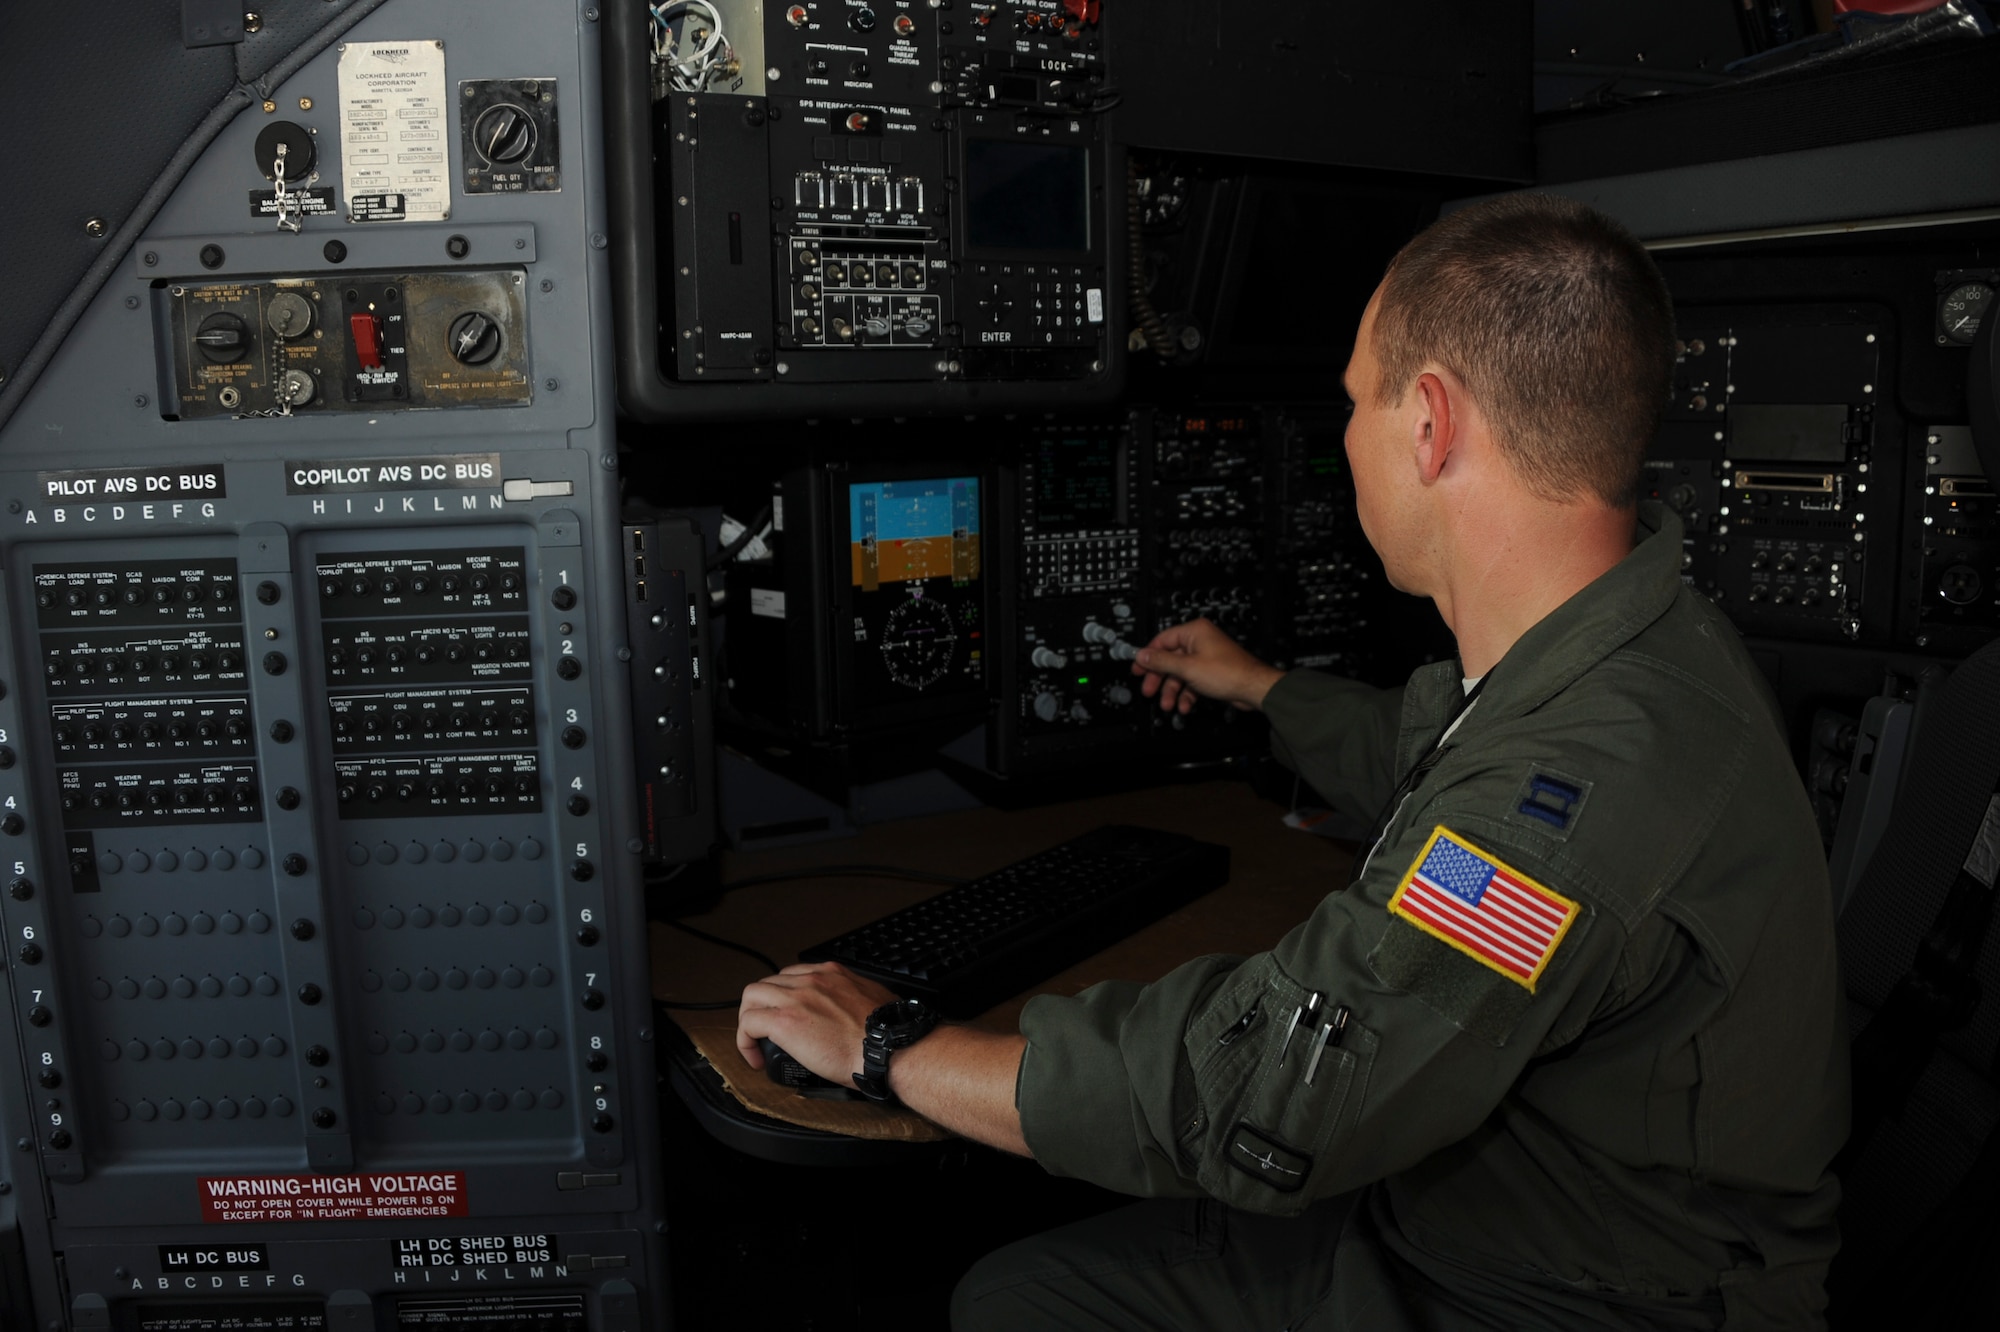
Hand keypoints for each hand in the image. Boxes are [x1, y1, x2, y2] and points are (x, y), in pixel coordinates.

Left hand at [736, 961, 899, 1086]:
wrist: (889, 1048)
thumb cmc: (888, 1035)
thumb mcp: (875, 1001)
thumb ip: (859, 1000)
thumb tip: (860, 1014)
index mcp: (832, 974)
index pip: (794, 975)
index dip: (784, 996)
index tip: (787, 1013)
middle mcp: (812, 980)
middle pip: (769, 982)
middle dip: (763, 1006)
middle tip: (766, 1030)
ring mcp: (796, 998)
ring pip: (752, 995)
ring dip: (749, 1018)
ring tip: (755, 1042)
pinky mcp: (784, 1021)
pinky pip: (748, 1022)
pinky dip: (745, 1040)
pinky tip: (754, 1057)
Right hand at [1131, 618, 1283, 713]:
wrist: (1253, 688)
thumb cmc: (1229, 672)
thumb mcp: (1187, 667)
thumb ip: (1161, 661)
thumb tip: (1142, 655)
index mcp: (1194, 632)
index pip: (1162, 640)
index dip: (1148, 656)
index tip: (1137, 668)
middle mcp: (1200, 642)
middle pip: (1169, 659)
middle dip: (1159, 678)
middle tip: (1149, 690)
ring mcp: (1206, 657)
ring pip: (1180, 673)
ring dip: (1172, 690)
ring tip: (1168, 704)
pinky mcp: (1211, 672)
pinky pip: (1191, 682)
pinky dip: (1186, 694)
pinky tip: (1184, 706)